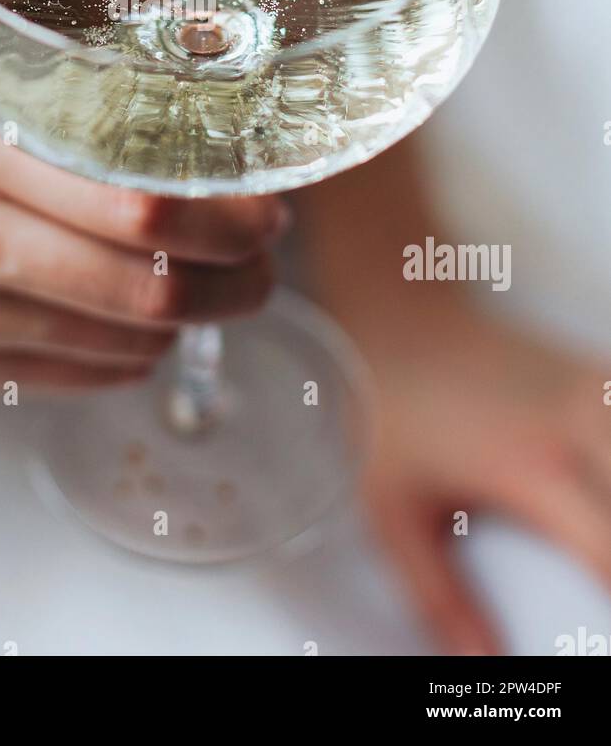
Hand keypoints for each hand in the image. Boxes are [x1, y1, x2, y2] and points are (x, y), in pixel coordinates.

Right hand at [0, 47, 283, 391]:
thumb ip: (63, 104)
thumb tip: (197, 126)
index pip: (139, 202)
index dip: (230, 217)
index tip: (273, 210)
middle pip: (150, 287)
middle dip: (237, 282)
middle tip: (267, 262)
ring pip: (126, 344)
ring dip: (195, 320)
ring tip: (214, 286)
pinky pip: (82, 376)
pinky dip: (136, 353)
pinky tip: (142, 319)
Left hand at [359, 301, 610, 654]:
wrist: (394, 317)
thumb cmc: (391, 413)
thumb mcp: (396, 515)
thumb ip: (440, 599)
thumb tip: (477, 663)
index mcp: (533, 471)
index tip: (599, 629)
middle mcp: (580, 426)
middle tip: (596, 570)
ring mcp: (597, 392)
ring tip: (599, 535)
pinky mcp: (600, 374)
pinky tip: (606, 485)